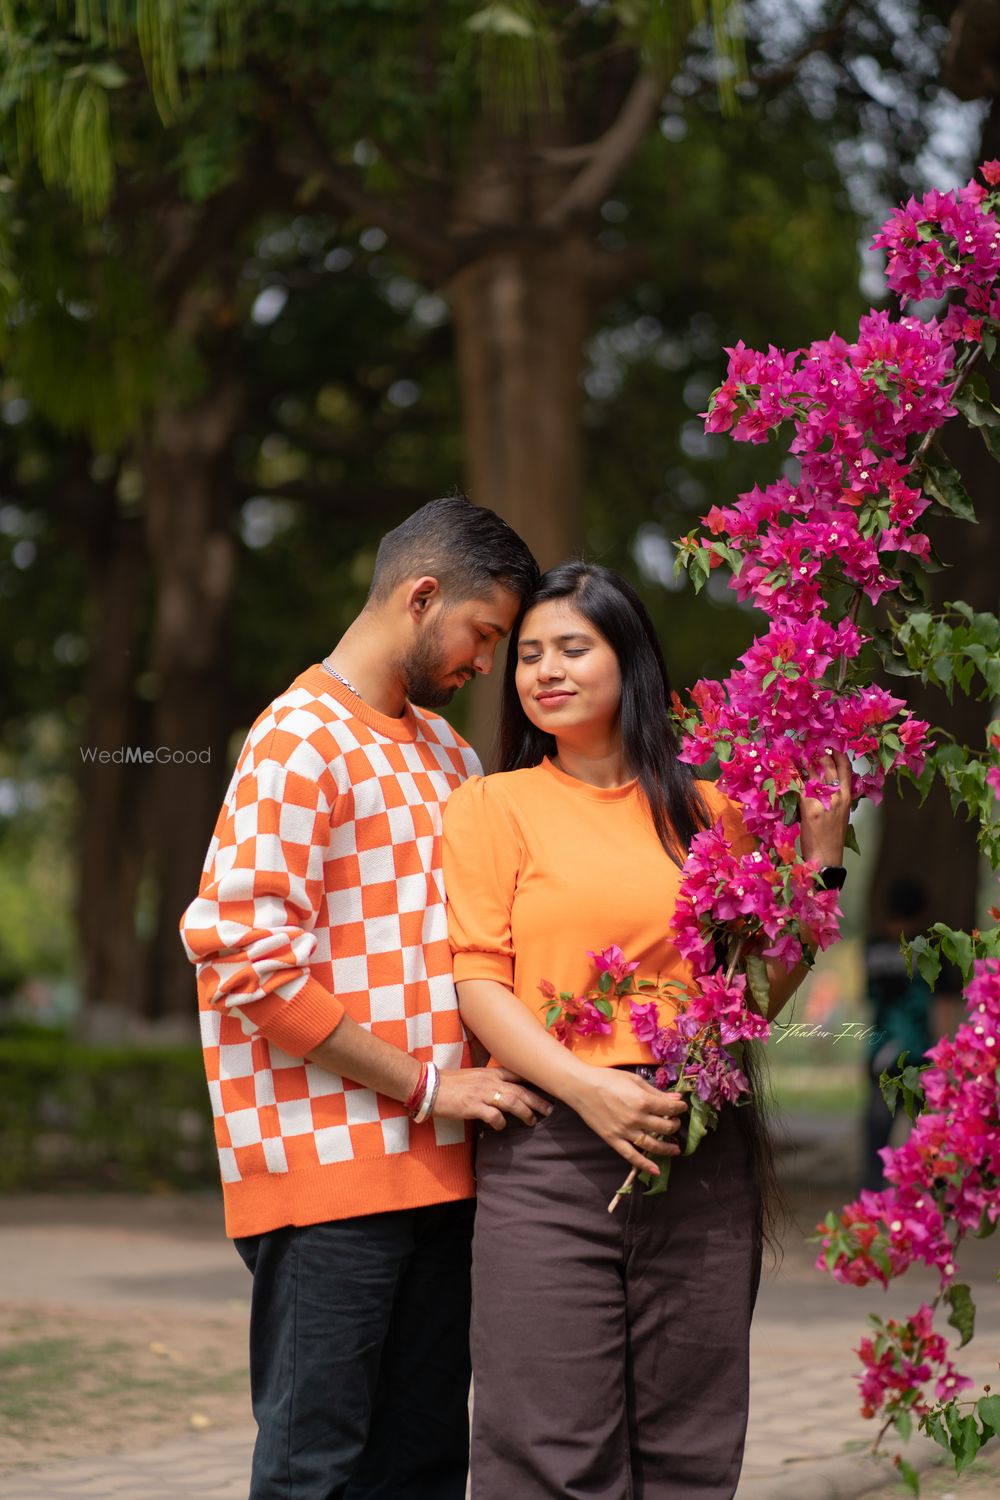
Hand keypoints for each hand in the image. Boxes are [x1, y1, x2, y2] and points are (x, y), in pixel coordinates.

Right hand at [433, 1066, 551, 1129]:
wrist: (429, 1086)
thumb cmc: (450, 1083)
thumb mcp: (474, 1076)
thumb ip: (490, 1081)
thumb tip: (503, 1091)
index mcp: (491, 1072)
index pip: (518, 1075)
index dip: (534, 1082)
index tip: (547, 1089)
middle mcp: (490, 1081)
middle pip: (521, 1090)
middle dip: (538, 1100)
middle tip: (550, 1110)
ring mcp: (482, 1093)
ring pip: (512, 1101)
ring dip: (525, 1112)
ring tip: (532, 1121)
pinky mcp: (473, 1106)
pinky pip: (493, 1115)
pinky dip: (500, 1122)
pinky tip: (500, 1127)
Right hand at [565, 1068, 686, 1176]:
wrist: (581, 1087)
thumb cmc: (608, 1079)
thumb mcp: (634, 1080)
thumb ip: (656, 1092)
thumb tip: (676, 1098)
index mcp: (643, 1101)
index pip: (669, 1109)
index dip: (679, 1108)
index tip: (681, 1107)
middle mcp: (637, 1119)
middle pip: (665, 1127)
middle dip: (674, 1125)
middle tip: (674, 1122)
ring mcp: (625, 1132)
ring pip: (653, 1145)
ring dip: (667, 1148)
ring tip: (675, 1149)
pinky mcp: (614, 1140)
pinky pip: (632, 1156)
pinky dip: (645, 1165)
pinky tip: (656, 1170)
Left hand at [799, 748, 851, 865]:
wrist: (827, 857)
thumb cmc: (832, 837)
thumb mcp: (840, 814)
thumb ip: (835, 797)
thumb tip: (824, 782)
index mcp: (847, 797)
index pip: (846, 768)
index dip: (838, 753)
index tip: (829, 743)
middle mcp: (837, 795)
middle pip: (828, 765)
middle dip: (818, 750)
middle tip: (808, 739)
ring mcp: (823, 800)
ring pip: (813, 772)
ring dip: (803, 758)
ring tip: (795, 746)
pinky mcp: (809, 807)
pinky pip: (799, 785)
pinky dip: (792, 774)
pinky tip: (786, 766)